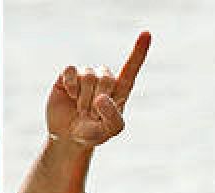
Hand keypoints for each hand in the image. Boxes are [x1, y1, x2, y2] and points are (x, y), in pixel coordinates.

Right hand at [45, 32, 149, 147]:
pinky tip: (70, 95)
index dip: (139, 52)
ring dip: (83, 99)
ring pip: (88, 76)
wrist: (68, 137)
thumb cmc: (93, 133)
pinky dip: (70, 85)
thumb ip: (112, 117)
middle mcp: (104, 78)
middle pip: (106, 78)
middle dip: (96, 100)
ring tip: (80, 110)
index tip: (146, 34)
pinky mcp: (68, 76)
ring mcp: (86, 75)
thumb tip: (102, 98)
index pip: (131, 68)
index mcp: (120, 89)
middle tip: (90, 115)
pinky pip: (71, 71)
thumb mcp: (109, 131)